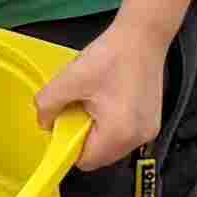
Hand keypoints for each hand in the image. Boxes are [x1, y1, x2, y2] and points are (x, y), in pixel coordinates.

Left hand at [36, 20, 168, 172]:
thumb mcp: (70, 79)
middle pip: (100, 155)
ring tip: (96, 101)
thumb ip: (48, 105)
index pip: (85, 160)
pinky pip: (124, 134)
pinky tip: (110, 100)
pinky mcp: (152, 121)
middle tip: (80, 107)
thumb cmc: (110, 56)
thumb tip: (44, 123)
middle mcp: (137, 139)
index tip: (65, 122)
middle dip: (84, 137)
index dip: (69, 144)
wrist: (143, 36)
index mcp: (119, 134)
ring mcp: (148, 131)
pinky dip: (113, 124)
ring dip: (99, 131)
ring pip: (112, 145)